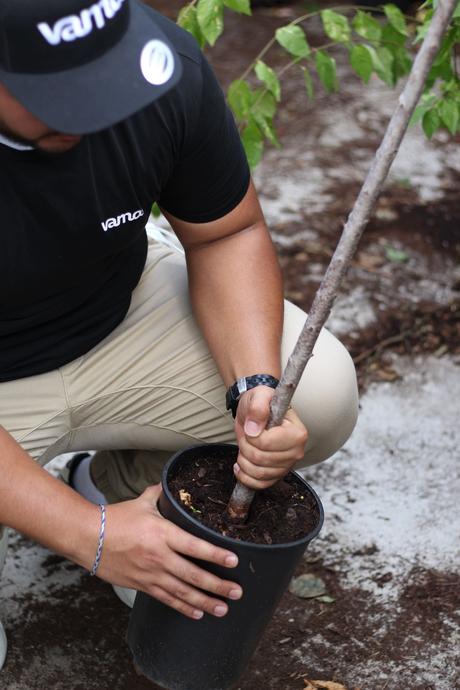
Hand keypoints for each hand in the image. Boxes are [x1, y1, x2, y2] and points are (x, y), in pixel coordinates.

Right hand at [96, 485, 241, 619]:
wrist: (88, 538)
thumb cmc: (116, 518)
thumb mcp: (143, 502)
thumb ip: (161, 493)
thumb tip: (174, 483)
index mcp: (162, 533)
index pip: (195, 546)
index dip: (215, 555)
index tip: (234, 561)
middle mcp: (159, 556)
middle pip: (193, 574)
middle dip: (218, 585)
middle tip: (237, 591)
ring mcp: (150, 574)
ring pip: (183, 592)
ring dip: (205, 601)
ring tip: (223, 608)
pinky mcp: (142, 585)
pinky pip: (167, 599)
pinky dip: (183, 607)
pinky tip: (197, 613)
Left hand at [233, 386, 307, 489]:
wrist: (257, 413)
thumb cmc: (261, 403)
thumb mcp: (259, 396)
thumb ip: (258, 407)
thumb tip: (254, 430)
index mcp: (297, 433)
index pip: (266, 443)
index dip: (251, 436)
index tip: (251, 425)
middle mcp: (297, 451)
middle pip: (260, 459)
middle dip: (245, 446)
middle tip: (246, 435)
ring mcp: (288, 465)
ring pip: (258, 473)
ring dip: (243, 460)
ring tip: (245, 446)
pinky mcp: (277, 475)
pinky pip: (259, 484)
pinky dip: (245, 477)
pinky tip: (241, 464)